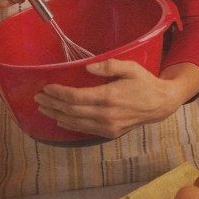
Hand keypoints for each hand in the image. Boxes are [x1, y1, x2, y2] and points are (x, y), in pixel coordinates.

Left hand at [34, 61, 198, 139]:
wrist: (160, 104)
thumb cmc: (145, 83)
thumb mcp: (131, 68)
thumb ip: (109, 65)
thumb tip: (87, 66)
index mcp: (109, 97)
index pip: (75, 97)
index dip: (58, 93)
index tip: (46, 88)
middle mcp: (106, 115)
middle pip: (71, 111)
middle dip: (52, 104)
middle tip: (38, 98)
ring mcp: (107, 126)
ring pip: (75, 123)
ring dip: (57, 115)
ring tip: (43, 108)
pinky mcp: (110, 132)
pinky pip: (85, 130)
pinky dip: (69, 125)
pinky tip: (60, 120)